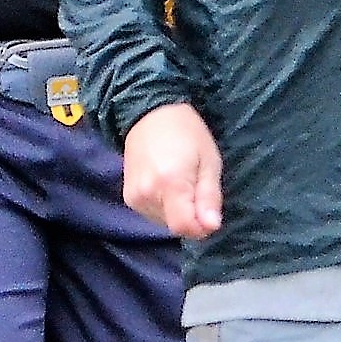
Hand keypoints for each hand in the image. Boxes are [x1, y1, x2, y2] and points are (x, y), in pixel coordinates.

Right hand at [122, 102, 224, 240]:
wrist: (149, 114)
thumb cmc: (187, 133)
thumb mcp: (209, 161)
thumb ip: (209, 197)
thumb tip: (211, 227)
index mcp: (169, 183)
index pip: (183, 227)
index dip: (201, 227)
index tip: (209, 212)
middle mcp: (146, 194)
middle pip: (175, 226)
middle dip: (190, 215)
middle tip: (195, 184)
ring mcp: (134, 197)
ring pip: (164, 222)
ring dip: (177, 211)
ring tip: (180, 181)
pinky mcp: (128, 198)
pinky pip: (153, 214)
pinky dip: (164, 207)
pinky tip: (167, 184)